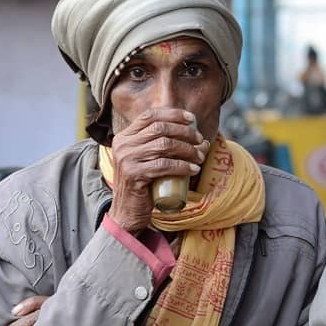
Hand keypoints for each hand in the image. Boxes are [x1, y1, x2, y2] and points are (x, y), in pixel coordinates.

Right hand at [109, 108, 208, 232]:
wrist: (127, 211)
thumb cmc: (145, 184)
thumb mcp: (150, 160)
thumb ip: (165, 146)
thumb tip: (202, 140)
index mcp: (125, 136)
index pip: (150, 115)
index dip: (172, 114)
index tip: (191, 119)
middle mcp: (123, 145)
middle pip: (160, 128)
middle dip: (185, 132)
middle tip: (200, 141)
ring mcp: (126, 159)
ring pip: (164, 145)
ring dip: (188, 149)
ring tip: (200, 157)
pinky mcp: (133, 175)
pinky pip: (163, 165)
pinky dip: (182, 166)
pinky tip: (193, 169)